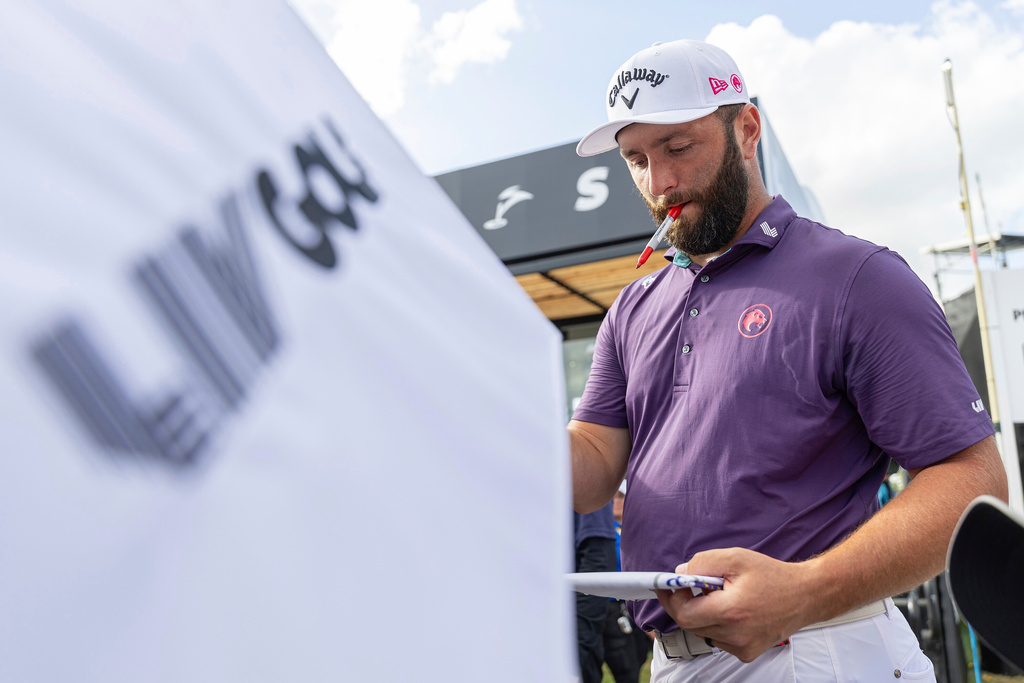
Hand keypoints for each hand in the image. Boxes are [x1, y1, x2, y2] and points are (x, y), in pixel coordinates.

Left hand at [655, 547, 818, 662]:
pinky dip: (716, 623)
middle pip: (691, 624)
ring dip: (702, 613)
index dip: (671, 598)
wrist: (806, 595)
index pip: (684, 614)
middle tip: (686, 586)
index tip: (666, 585)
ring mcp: (742, 647)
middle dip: (684, 603)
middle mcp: (736, 635)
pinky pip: (719, 639)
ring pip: (704, 631)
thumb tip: (680, 573)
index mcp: (732, 612)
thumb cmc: (773, 575)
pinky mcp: (747, 653)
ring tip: (718, 595)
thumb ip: (704, 563)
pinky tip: (731, 609)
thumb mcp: (736, 558)